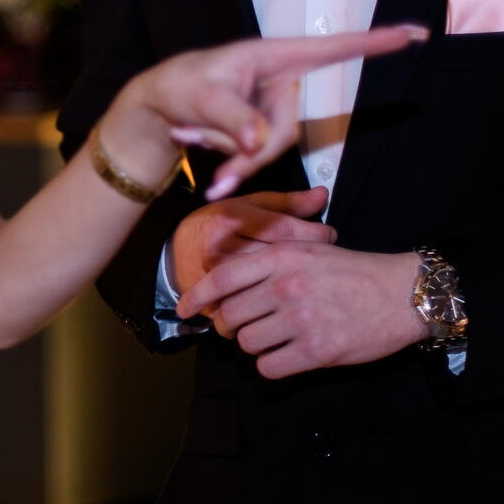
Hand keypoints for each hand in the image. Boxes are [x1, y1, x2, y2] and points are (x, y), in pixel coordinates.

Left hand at [112, 26, 426, 199]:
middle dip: (247, 149)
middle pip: (289, 129)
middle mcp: (280, 82)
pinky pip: (257, 157)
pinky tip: (201, 159)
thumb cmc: (179, 86)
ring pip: (270, 150)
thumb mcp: (201, 98)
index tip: (416, 33)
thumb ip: (233, 119)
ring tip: (188, 132)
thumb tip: (261, 144)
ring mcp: (272, 109)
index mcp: (274, 57)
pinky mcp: (262, 129)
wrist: (155, 108)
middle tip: (199, 146)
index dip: (374, 43)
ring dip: (227, 152)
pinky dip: (227, 163)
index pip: (333, 49)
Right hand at [170, 190, 334, 292]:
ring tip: (311, 281)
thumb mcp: (248, 206)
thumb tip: (323, 195)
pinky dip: (273, 307)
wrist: (175, 254)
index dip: (313, 233)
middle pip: (276, 259)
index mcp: (231, 219)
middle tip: (325, 261)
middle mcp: (221, 248)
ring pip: (265, 287)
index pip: (281, 229)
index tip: (329, 235)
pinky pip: (251, 307)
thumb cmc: (217, 225)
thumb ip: (286, 203)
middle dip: (307, 262)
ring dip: (293, 286)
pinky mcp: (213, 301)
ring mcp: (216, 278)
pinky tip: (290, 301)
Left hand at [178, 242, 424, 378]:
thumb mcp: (309, 249)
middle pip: (229, 316)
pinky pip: (269, 367)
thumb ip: (268, 261)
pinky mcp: (316, 350)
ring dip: (254, 345)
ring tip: (275, 338)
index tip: (181, 310)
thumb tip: (225, 283)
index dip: (195, 297)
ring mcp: (300, 320)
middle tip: (244, 326)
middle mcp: (285, 287)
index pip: (221, 279)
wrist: (403, 294)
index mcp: (281, 258)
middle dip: (230, 326)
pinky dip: (272, 365)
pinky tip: (286, 356)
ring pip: (246, 343)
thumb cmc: (354, 271)